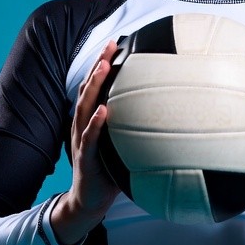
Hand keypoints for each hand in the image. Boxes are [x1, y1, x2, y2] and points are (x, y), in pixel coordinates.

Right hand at [50, 41, 119, 244]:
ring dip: (94, 86)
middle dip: (98, 65)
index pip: (95, 86)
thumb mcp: (120, 143)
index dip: (102, 64)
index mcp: (91, 119)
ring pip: (85, 107)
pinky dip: (95, 123)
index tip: (115, 43)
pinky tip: (103, 111)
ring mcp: (82, 140)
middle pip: (88, 89)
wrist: (89, 201)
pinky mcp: (85, 158)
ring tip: (103, 67)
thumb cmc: (108, 170)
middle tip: (110, 45)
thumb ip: (131, 125)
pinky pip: (90, 138)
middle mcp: (83, 125)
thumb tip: (162, 110)